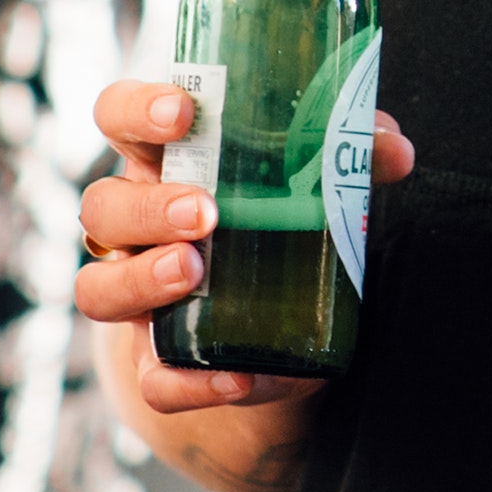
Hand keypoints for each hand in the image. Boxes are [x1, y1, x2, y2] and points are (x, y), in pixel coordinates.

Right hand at [82, 71, 422, 416]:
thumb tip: (393, 150)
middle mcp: (136, 228)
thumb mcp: (308, 183)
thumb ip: (347, 156)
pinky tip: (235, 377)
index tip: (182, 112)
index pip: (117, 117)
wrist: (270, 331)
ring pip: (97, 289)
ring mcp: (138, 296)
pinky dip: (188, 382)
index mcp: (164, 163)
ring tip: (192, 272)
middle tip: (205, 211)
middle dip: (149, 207)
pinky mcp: (157, 362)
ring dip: (142, 279)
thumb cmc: (275, 223)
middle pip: (102, 207)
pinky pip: (152, 380)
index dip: (135, 109)